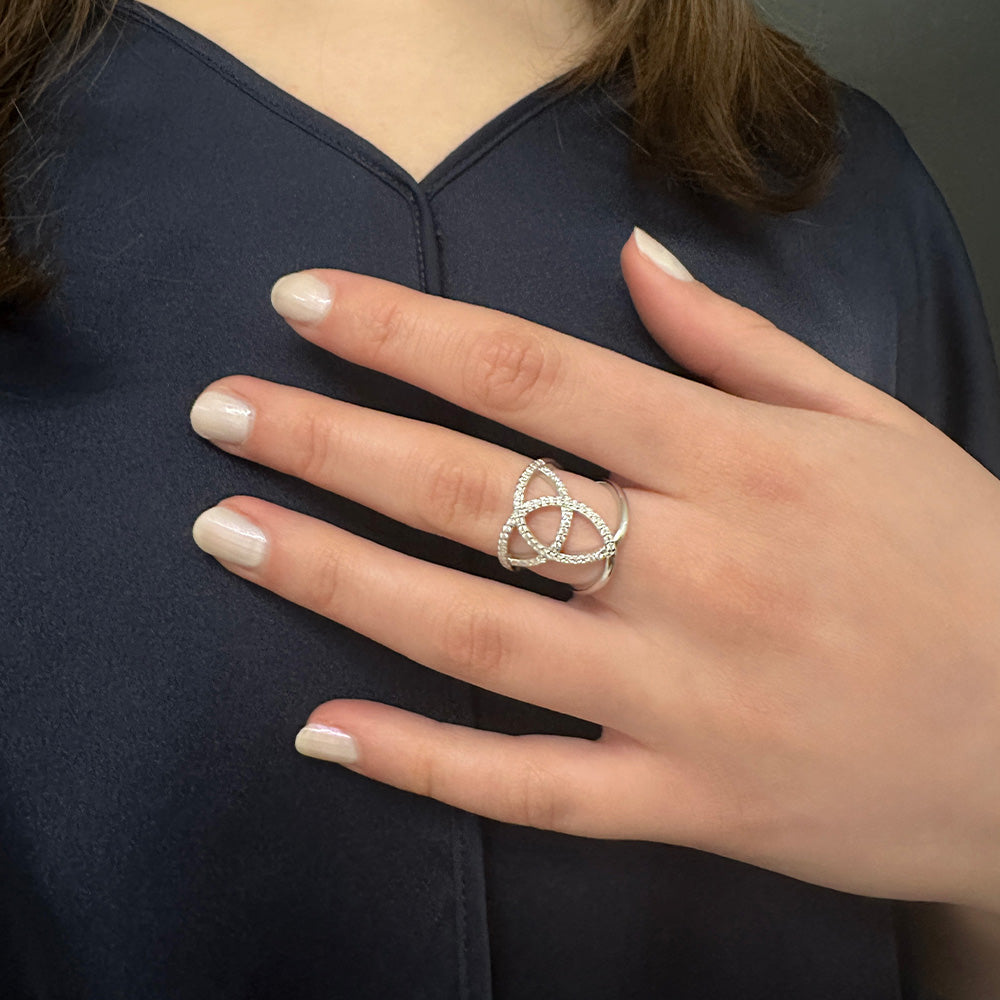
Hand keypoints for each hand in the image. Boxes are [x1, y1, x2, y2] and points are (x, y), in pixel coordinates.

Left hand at [188, 228, 999, 913]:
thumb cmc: (960, 564)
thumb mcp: (869, 425)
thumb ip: (739, 343)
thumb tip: (636, 261)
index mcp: (740, 459)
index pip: (530, 369)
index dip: (403, 331)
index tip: (303, 304)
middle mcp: (700, 568)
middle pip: (477, 491)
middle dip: (333, 441)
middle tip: (222, 413)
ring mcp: (687, 696)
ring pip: (477, 633)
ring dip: (338, 578)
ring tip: (230, 532)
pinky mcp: (690, 801)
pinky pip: (533, 787)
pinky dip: (423, 763)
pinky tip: (323, 730)